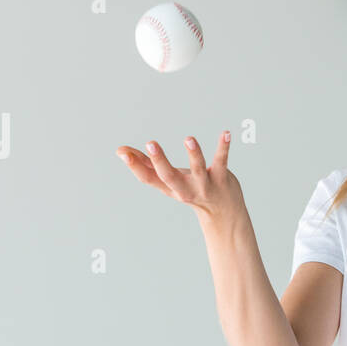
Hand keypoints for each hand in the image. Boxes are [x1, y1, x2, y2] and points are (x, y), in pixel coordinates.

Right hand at [116, 131, 245, 223]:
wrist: (222, 212)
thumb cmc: (189, 189)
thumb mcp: (167, 180)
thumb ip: (145, 164)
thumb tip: (120, 150)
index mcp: (168, 187)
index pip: (148, 178)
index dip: (135, 166)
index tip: (123, 153)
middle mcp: (185, 188)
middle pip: (169, 177)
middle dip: (160, 160)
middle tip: (151, 143)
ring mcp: (204, 184)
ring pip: (198, 169)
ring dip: (194, 154)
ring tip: (189, 138)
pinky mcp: (221, 178)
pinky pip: (221, 161)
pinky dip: (223, 147)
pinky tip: (226, 133)